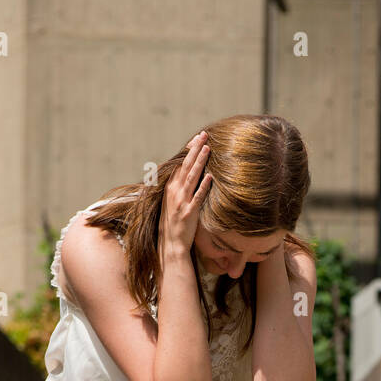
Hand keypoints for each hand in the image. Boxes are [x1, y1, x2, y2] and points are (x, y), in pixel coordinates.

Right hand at [159, 131, 211, 260]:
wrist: (171, 244)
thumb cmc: (173, 224)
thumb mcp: (172, 202)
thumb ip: (179, 188)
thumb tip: (188, 176)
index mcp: (170, 187)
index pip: (179, 164)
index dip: (188, 150)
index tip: (197, 138)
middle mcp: (174, 192)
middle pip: (185, 166)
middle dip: (195, 149)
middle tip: (204, 135)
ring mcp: (181, 202)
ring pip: (191, 177)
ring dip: (199, 162)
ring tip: (208, 148)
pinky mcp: (189, 213)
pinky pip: (197, 197)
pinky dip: (203, 187)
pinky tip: (210, 177)